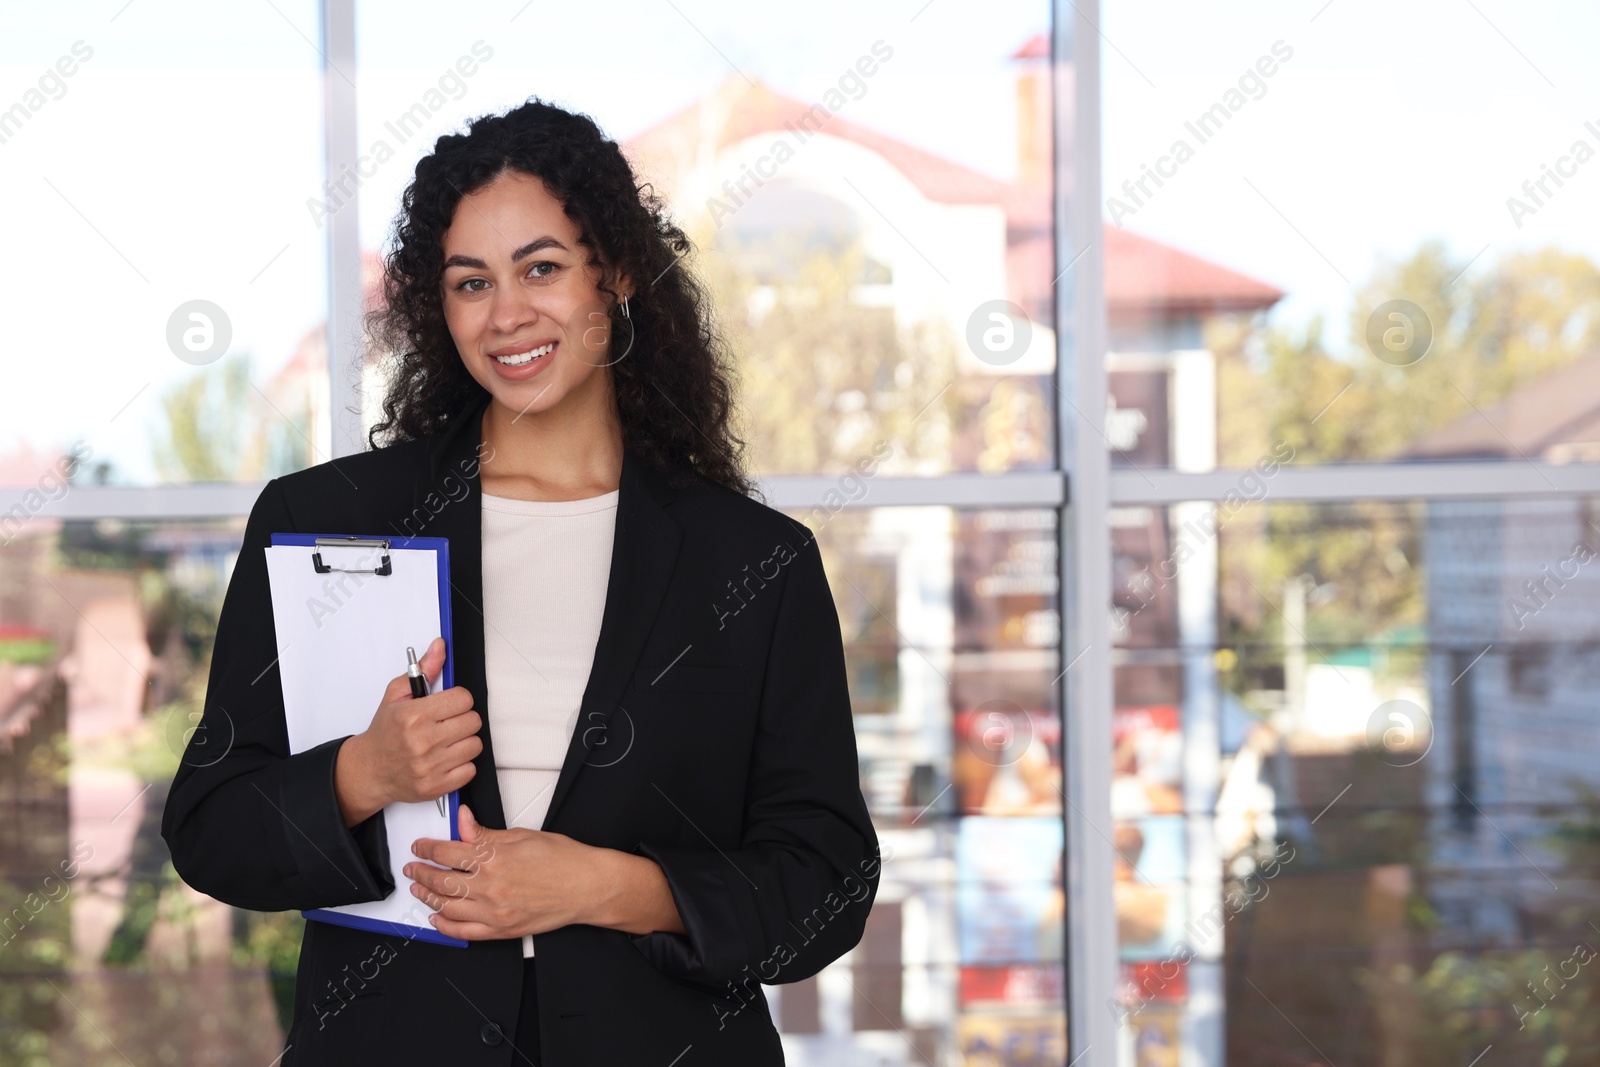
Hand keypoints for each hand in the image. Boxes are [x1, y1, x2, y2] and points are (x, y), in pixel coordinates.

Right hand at [334, 637, 480, 826]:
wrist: (369, 770)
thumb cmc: (385, 732)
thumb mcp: (396, 695)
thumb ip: (423, 670)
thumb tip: (440, 646)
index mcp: (414, 715)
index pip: (463, 698)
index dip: (458, 699)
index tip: (448, 704)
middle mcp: (423, 741)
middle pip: (473, 721)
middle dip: (462, 719)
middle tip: (447, 722)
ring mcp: (430, 766)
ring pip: (475, 745)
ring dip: (464, 741)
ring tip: (446, 740)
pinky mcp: (436, 787)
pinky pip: (470, 769)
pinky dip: (462, 764)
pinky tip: (446, 758)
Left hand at [404, 805, 686, 940]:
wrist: (588, 886)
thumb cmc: (563, 859)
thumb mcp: (522, 835)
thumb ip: (486, 832)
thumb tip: (463, 821)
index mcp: (494, 857)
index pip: (447, 851)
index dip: (428, 848)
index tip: (420, 846)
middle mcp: (490, 885)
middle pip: (441, 880)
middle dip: (421, 873)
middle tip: (412, 868)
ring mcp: (494, 911)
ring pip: (447, 907)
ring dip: (427, 898)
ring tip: (419, 890)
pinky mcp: (502, 930)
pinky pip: (464, 933)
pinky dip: (446, 927)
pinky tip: (437, 919)